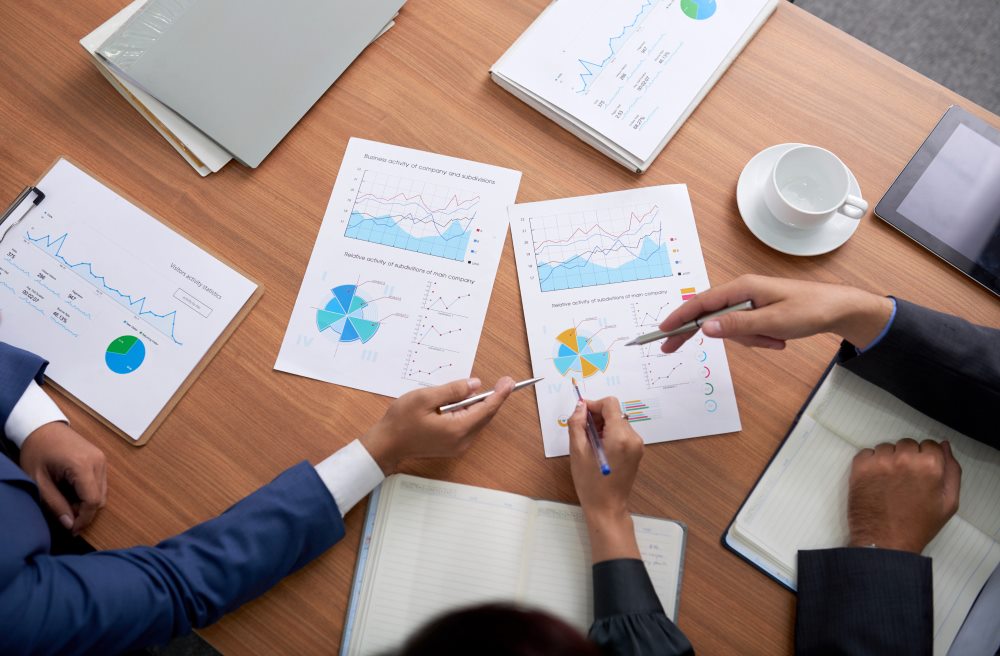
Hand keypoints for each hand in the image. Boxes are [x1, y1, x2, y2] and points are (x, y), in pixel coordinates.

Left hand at [18, 422, 107, 534]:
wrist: (43, 427)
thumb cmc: (37, 451)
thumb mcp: (39, 481)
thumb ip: (55, 504)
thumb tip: (69, 524)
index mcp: (82, 465)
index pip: (92, 501)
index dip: (84, 519)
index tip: (72, 530)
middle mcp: (98, 461)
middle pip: (100, 498)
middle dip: (85, 512)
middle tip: (65, 515)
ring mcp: (102, 459)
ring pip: (103, 492)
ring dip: (87, 503)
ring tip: (67, 501)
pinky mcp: (101, 458)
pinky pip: (101, 483)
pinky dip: (90, 493)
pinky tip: (73, 491)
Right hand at [360, 377, 514, 473]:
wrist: (386, 445)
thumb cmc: (401, 421)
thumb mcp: (425, 398)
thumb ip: (452, 391)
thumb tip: (475, 385)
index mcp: (457, 429)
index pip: (486, 409)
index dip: (500, 394)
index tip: (509, 382)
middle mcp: (462, 440)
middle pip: (485, 416)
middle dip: (494, 398)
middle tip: (504, 382)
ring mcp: (457, 446)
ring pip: (477, 422)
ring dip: (481, 405)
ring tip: (482, 389)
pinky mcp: (452, 446)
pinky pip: (468, 426)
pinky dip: (471, 413)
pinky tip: (465, 403)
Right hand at [567, 397, 642, 561]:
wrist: (607, 507)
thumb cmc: (590, 482)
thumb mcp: (577, 451)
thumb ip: (577, 424)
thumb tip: (580, 406)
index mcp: (619, 436)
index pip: (610, 404)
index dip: (594, 404)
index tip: (581, 413)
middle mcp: (633, 438)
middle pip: (614, 413)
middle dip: (597, 417)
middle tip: (582, 432)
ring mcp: (637, 445)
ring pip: (618, 423)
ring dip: (603, 427)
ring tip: (590, 444)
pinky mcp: (637, 452)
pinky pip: (623, 434)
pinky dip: (610, 435)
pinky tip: (599, 449)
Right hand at [657, 274, 893, 352]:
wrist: (839, 309)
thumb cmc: (809, 310)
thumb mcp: (772, 322)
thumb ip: (737, 325)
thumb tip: (705, 328)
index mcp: (742, 288)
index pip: (701, 303)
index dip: (678, 317)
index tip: (661, 330)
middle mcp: (742, 292)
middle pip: (710, 316)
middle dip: (703, 334)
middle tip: (670, 349)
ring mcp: (750, 302)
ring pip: (732, 328)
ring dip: (750, 340)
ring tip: (775, 340)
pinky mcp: (758, 311)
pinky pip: (746, 330)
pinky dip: (759, 339)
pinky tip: (778, 339)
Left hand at [847, 439, 961, 552]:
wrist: (885, 541)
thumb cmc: (919, 525)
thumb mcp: (948, 502)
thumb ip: (952, 470)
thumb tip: (943, 445)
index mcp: (930, 465)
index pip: (929, 445)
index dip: (926, 459)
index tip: (921, 473)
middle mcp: (904, 458)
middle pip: (907, 444)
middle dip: (907, 457)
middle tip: (905, 480)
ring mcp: (880, 461)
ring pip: (886, 448)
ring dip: (888, 460)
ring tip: (889, 483)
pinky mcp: (860, 466)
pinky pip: (867, 453)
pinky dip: (870, 463)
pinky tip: (875, 481)